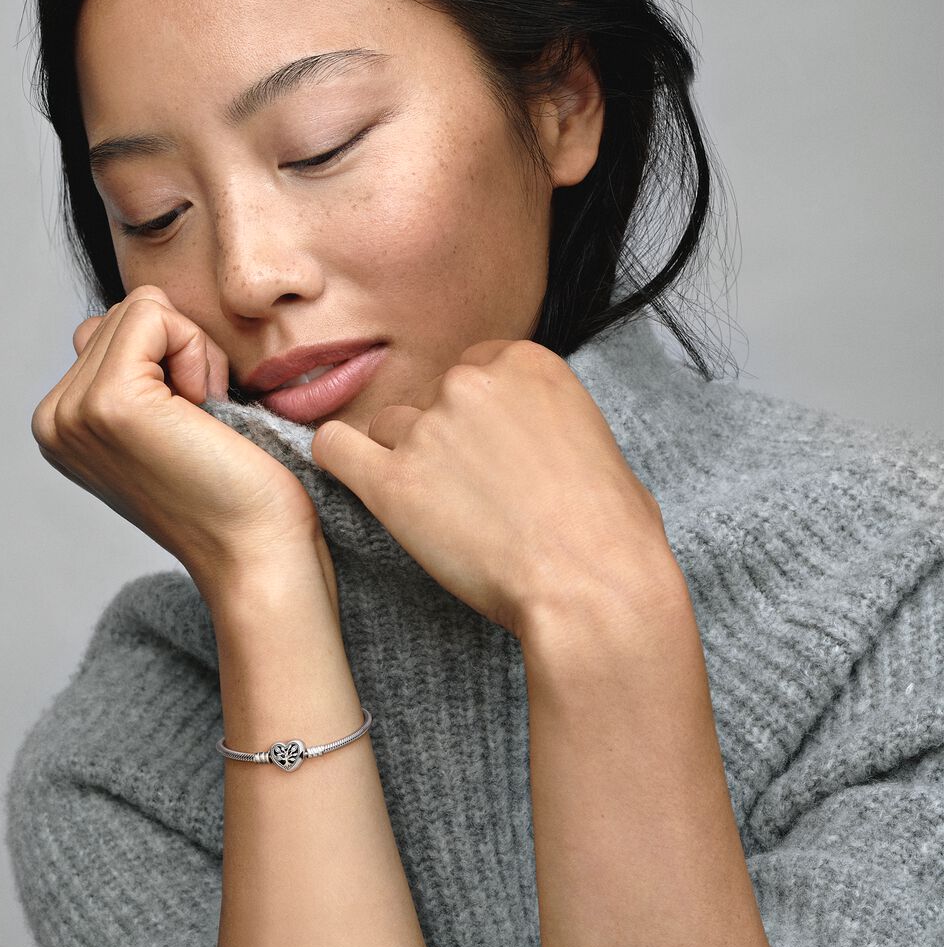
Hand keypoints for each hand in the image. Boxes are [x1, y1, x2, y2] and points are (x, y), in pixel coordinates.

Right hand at [31, 285, 333, 605]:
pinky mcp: (111, 402)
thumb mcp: (170, 424)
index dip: (174, 361)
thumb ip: (139, 372)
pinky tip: (206, 410)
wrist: (258, 551)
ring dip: (192, 353)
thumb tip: (146, 312)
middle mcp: (56, 418)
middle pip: (126, 314)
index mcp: (65, 425)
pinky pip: (154, 314)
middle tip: (202, 424)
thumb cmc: (238, 493)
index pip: (114, 330)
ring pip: (142, 309)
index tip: (193, 425)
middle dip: (181, 352)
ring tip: (203, 421)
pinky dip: (196, 351)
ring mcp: (75, 411)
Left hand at [311, 339, 676, 639]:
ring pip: (388, 428)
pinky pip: (336, 448)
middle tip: (468, 488)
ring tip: (436, 507)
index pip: (472, 371)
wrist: (592, 584)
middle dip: (442, 437)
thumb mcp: (596, 443)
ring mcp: (428, 429)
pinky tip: (356, 477)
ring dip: (404, 458)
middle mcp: (470, 383)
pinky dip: (340, 459)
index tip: (484, 448)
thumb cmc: (610, 529)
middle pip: (430, 398)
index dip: (476, 415)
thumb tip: (531, 439)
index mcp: (524, 362)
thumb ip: (547, 421)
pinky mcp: (392, 483)